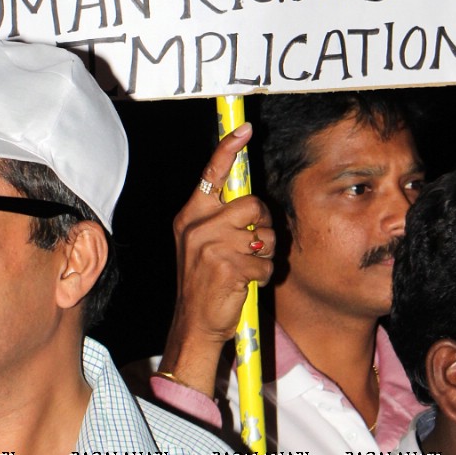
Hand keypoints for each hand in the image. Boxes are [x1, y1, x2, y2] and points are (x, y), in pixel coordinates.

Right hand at [157, 124, 274, 396]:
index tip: (245, 128)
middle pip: (252, 204)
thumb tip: (250, 199)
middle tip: (252, 245)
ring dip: (264, 254)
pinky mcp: (227, 267)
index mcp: (191, 215)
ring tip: (246, 268)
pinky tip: (246, 285)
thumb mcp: (201, 243)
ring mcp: (210, 246)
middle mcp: (197, 226)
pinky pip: (265, 262)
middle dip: (262, 225)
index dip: (230, 148)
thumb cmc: (205, 282)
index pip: (212, 172)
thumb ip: (219, 217)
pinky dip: (263, 276)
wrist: (194, 326)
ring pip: (263, 234)